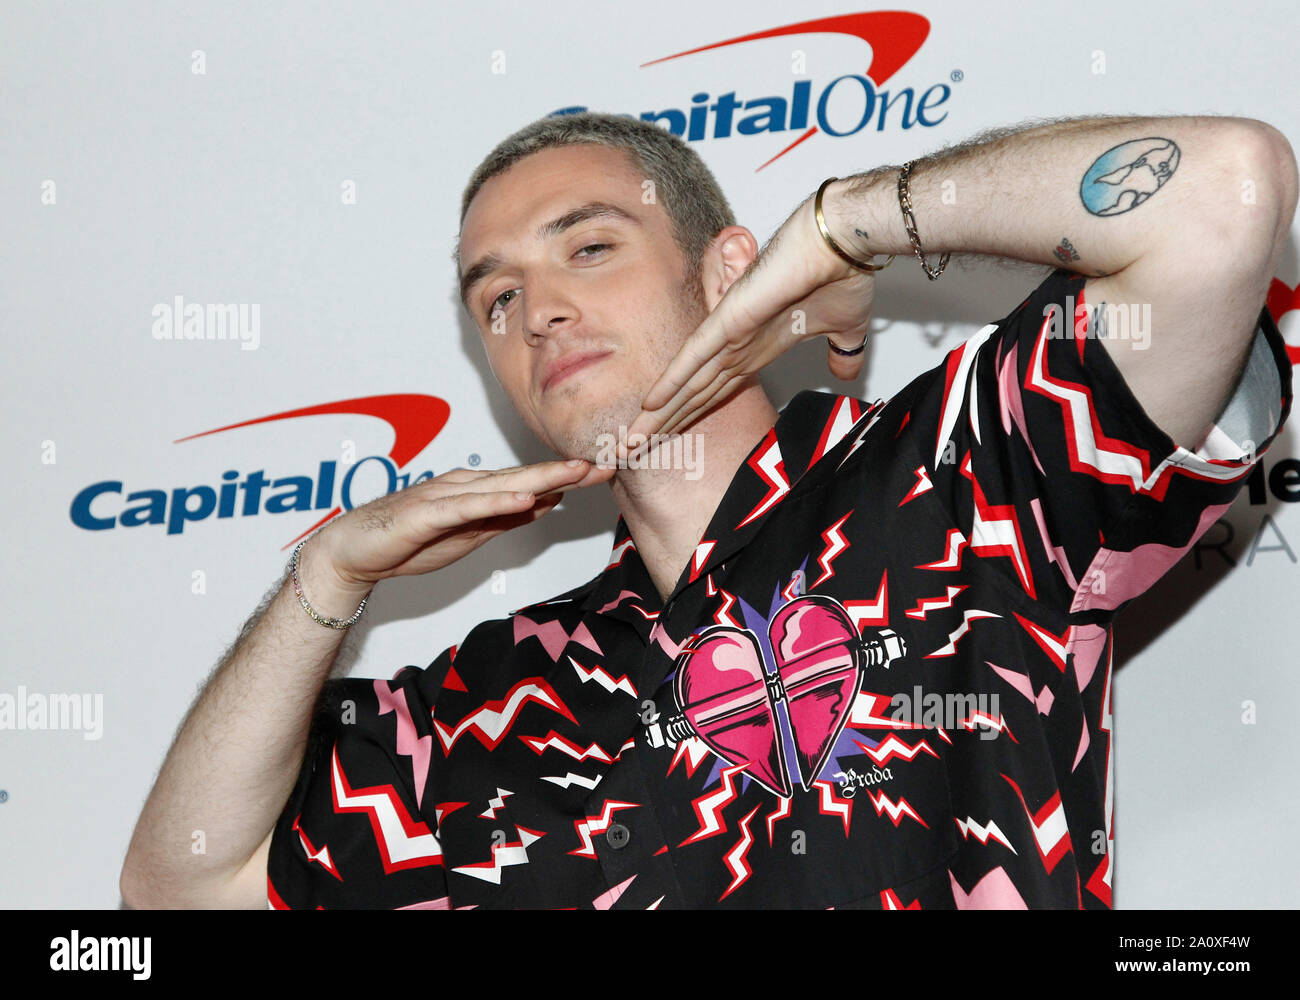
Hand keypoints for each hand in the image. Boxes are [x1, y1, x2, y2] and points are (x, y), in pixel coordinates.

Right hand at [299, 459, 614, 605]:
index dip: (568, 476)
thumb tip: (545, 504)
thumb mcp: (469, 535)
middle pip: (524, 476)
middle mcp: (464, 484)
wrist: (353, 553)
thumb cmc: (408, 543)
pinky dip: (498, 502)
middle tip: (608, 460)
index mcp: (475, 490)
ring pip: (502, 484)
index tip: (605, 469)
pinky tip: (525, 499)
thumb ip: (504, 518)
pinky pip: (468, 507)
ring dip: (542, 478)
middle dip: (567, 470)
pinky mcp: (427, 513)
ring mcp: (446, 496)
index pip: (530, 481)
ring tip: (577, 472)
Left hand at [617, 188, 878, 459]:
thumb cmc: (841, 274)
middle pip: (689, 395)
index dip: (686, 418)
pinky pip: (695, 357)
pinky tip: (649, 406)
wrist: (844, 242)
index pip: (711, 391)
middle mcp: (737, 345)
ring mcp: (730, 334)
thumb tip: (846, 373)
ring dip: (656, 418)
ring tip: (625, 447)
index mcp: (755, 348)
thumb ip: (839, 352)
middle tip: (625, 453)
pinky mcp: (730, 321)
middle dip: (659, 427)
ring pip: (684, 385)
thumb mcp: (844, 328)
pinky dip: (672, 383)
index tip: (663, 440)